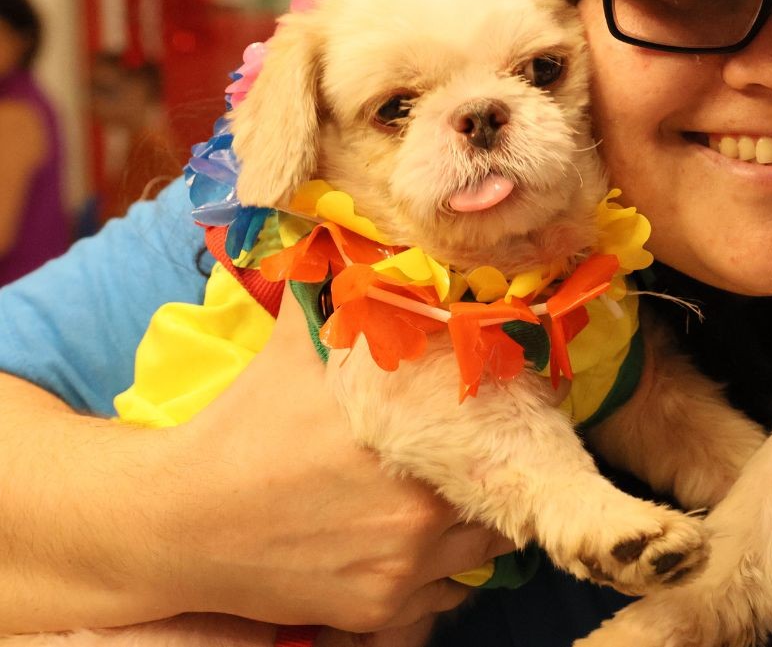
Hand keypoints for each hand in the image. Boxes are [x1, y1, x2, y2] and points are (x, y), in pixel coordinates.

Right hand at [161, 293, 511, 629]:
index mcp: (403, 444)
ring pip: (480, 551)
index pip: (499, 438)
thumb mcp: (292, 353)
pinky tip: (420, 543)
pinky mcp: (376, 611)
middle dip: (494, 477)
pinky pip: (446, 596)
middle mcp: (415, 514)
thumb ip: (342, 300)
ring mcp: (399, 569)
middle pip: (498, 499)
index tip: (516, 415)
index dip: (513, 426)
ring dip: (474, 526)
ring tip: (455, 498)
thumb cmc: (241, 429)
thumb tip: (365, 240)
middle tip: (486, 458)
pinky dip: (443, 575)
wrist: (177, 520)